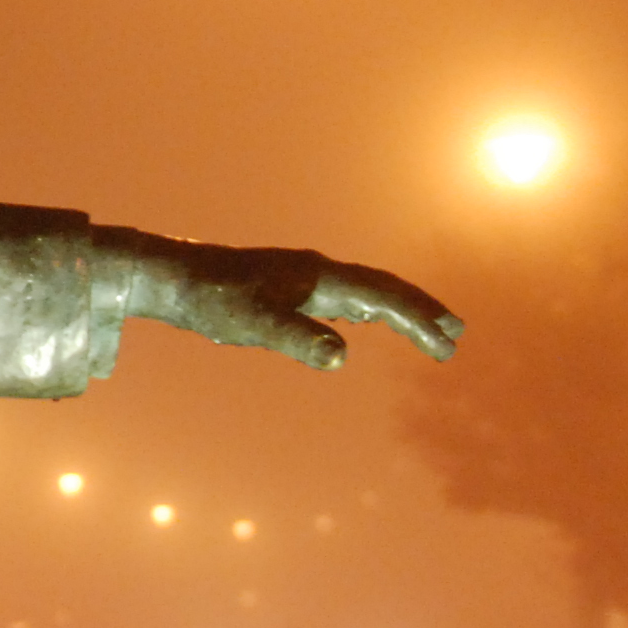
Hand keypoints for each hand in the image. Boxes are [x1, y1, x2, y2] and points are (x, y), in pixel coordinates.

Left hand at [130, 242, 463, 371]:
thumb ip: (297, 338)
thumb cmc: (212, 301)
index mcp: (319, 276)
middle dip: (420, 312)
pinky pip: (342, 297)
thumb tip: (340, 356)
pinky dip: (368, 310)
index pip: (382, 296)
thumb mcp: (254, 324)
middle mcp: (318, 272)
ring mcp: (304, 278)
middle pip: (382, 289)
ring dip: (398, 311)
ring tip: (428, 333)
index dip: (417, 318)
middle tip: (455, 336)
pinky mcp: (287, 287)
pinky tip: (365, 322)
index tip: (446, 341)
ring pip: (365, 292)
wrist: (172, 277)